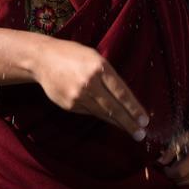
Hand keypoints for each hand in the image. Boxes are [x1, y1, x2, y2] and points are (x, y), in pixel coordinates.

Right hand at [33, 39, 149, 140]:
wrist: (43, 59)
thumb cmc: (73, 54)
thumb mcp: (95, 57)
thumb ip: (108, 75)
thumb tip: (124, 96)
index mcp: (100, 68)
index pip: (122, 93)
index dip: (134, 108)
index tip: (145, 120)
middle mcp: (90, 83)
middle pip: (114, 108)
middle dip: (129, 122)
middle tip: (141, 134)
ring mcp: (78, 96)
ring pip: (102, 113)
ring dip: (118, 123)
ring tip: (131, 131)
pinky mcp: (69, 105)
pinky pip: (90, 112)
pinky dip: (102, 116)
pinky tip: (111, 120)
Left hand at [159, 125, 188, 185]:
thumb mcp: (181, 138)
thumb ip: (169, 151)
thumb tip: (159, 162)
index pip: (179, 172)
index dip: (168, 171)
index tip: (165, 165)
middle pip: (180, 180)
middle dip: (171, 175)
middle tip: (170, 163)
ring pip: (183, 184)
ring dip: (177, 177)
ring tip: (179, 164)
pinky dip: (184, 178)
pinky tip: (186, 167)